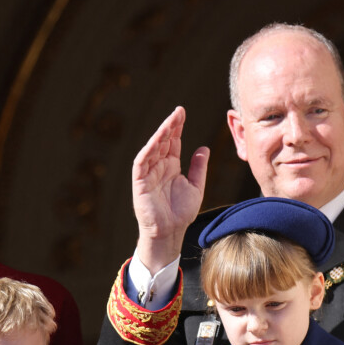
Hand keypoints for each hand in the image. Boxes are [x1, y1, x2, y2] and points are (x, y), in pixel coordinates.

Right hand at [133, 106, 208, 274]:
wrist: (170, 232)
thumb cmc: (180, 213)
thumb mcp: (196, 187)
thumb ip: (199, 168)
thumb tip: (204, 148)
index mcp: (171, 167)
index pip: (173, 142)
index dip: (177, 127)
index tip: (182, 113)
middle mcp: (158, 167)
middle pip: (163, 142)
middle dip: (170, 126)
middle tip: (178, 112)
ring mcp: (148, 174)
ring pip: (152, 149)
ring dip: (159, 135)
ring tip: (170, 122)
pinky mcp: (140, 183)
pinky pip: (141, 163)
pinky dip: (148, 151)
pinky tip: (156, 140)